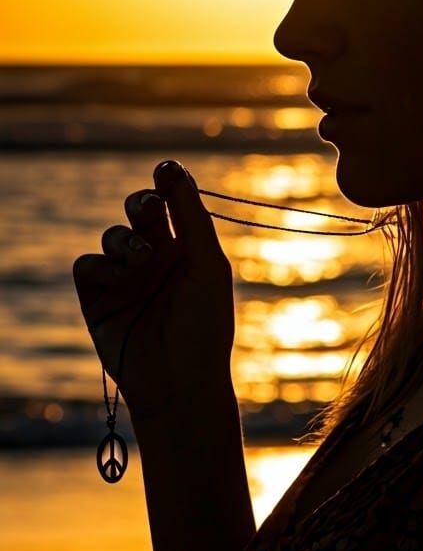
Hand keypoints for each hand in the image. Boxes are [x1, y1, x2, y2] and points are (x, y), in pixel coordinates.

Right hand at [72, 160, 235, 420]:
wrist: (179, 383)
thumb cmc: (204, 325)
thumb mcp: (205, 266)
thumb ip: (191, 217)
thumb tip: (173, 168)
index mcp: (187, 250)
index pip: (174, 205)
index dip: (168, 184)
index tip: (165, 169)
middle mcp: (155, 260)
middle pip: (140, 213)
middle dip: (142, 203)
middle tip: (151, 208)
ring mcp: (124, 279)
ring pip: (112, 236)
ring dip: (124, 241)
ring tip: (142, 261)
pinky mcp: (97, 299)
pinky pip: (87, 265)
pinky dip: (101, 265)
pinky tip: (120, 278)